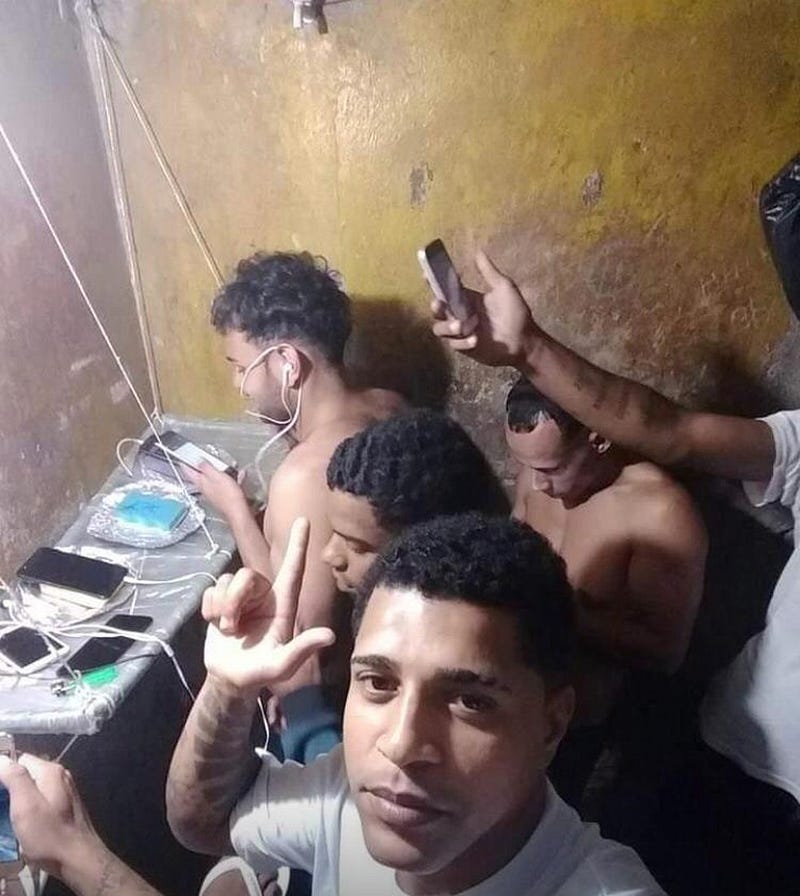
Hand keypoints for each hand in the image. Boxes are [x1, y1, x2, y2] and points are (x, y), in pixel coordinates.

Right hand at [0, 754, 97, 877]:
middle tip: (2, 809)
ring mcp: (65, 791)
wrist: (77, 858)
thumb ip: (15, 778)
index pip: (20, 760)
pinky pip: (42, 801)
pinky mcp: (65, 807)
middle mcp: (61, 777)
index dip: (4, 773)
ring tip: (10, 819)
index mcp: (51, 772)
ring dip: (19, 801)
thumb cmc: (49, 834)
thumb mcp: (26, 805)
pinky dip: (30, 809)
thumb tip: (2, 758)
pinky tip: (25, 825)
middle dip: (11, 789)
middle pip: (27, 774)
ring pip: (34, 789)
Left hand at [187, 463, 248, 519]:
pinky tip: (238, 476)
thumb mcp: (216, 475)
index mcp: (201, 483)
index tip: (184, 459)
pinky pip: (224, 485)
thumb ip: (206, 467)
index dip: (185, 464)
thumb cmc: (228, 496)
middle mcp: (205, 490)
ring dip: (218, 473)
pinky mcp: (223, 497)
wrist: (238, 511)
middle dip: (201, 468)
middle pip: (199, 476)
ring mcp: (214, 494)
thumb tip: (199, 461)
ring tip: (224, 466)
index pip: (188, 472)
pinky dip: (230, 479)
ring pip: (213, 480)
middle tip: (203, 460)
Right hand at [201, 517, 334, 695]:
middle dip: (234, 600)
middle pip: (246, 575)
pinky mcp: (221, 599)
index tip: (304, 519)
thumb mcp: (281, 666)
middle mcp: (264, 595)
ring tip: (228, 630)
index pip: (293, 569)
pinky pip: (211, 590)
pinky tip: (216, 625)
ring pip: (226, 581)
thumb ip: (302, 650)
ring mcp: (241, 596)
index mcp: (282, 605)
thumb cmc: (260, 673)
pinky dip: (209, 610)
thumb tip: (330, 636)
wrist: (228, 679)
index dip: (298, 544)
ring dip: (221, 608)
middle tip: (232, 629)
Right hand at [430, 249, 540, 367]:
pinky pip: (453, 344)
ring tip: (461, 326)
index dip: (433, 282)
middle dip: (435, 306)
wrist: (524, 341)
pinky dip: (462, 342)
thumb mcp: (504, 288)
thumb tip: (478, 251)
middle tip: (440, 304)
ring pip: (439, 328)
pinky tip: (475, 340)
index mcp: (466, 298)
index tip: (426, 275)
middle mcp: (460, 314)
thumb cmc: (516, 313)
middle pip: (437, 310)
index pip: (444, 288)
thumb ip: (488, 272)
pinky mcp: (465, 347)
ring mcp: (461, 332)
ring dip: (447, 327)